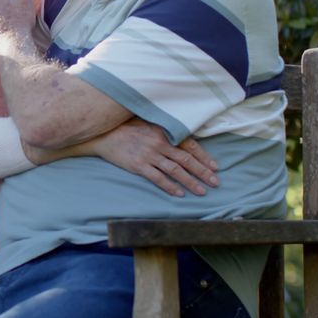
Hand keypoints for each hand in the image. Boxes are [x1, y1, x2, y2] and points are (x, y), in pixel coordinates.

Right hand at [82, 119, 219, 196]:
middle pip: (186, 159)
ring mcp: (149, 155)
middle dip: (202, 172)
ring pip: (175, 170)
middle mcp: (159, 143)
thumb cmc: (126, 128)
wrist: (103, 134)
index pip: (189, 145)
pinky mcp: (138, 165)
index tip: (215, 167)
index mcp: (163, 131)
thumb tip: (183, 138)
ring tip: (201, 191)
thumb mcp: (148, 123)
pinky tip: (179, 193)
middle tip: (215, 182)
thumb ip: (165, 130)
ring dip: (190, 181)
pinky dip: (170, 186)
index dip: (203, 157)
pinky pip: (158, 178)